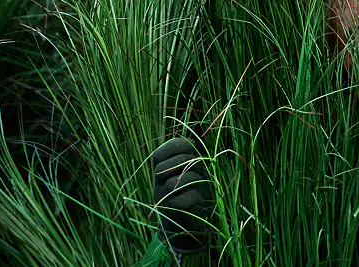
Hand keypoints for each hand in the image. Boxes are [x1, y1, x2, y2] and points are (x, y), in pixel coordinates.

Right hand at [151, 137, 213, 254]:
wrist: (192, 229)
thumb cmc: (195, 193)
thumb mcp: (194, 170)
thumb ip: (194, 153)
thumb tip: (198, 129)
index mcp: (159, 173)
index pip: (158, 155)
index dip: (175, 146)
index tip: (193, 143)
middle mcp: (156, 187)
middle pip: (162, 168)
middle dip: (185, 160)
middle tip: (201, 164)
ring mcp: (162, 202)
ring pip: (172, 184)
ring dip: (192, 177)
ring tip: (202, 180)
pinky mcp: (172, 216)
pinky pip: (181, 202)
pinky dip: (194, 196)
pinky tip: (200, 197)